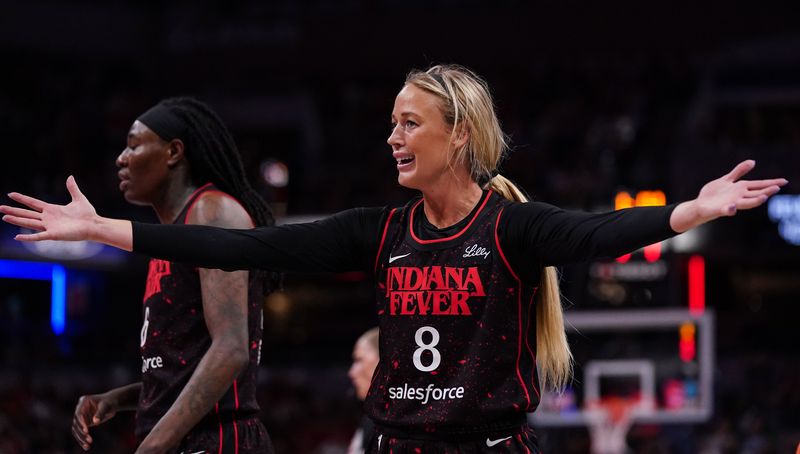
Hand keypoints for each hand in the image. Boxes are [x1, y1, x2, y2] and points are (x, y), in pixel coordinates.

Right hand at [1, 175, 96, 241]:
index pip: (33, 203)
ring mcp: (50, 227)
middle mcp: (48, 218)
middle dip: (13, 210)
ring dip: (17, 220)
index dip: (22, 199)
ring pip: (29, 223)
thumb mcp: (79, 198)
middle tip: (0, 208)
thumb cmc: (88, 214)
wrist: (94, 225)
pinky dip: (28, 237)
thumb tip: (70, 177)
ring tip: (4, 217)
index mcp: (52, 209)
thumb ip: (72, 188)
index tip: (10, 194)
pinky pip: (38, 236)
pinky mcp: (54, 235)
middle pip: (27, 213)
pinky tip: (17, 237)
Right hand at [71, 392, 118, 450]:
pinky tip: (86, 447)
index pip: (79, 414)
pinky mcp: (84, 423)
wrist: (112, 403)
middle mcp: (79, 409)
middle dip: (81, 432)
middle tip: (88, 439)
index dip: (81, 423)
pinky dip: (83, 440)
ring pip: (76, 430)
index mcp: (83, 402)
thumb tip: (96, 422)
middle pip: (76, 423)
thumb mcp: (106, 406)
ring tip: (87, 445)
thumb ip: (100, 413)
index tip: (86, 431)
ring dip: (81, 438)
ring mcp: (81, 417)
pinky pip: (80, 433)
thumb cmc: (109, 402)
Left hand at [670, 160, 787, 231]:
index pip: (759, 185)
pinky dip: (730, 209)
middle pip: (756, 193)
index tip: (784, 181)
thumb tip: (753, 162)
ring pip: (745, 203)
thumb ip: (739, 172)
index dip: (771, 183)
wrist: (700, 205)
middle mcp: (738, 197)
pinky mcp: (720, 210)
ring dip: (754, 201)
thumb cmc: (714, 194)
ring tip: (763, 197)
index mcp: (741, 189)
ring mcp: (730, 203)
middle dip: (766, 191)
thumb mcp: (727, 180)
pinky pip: (726, 210)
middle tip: (778, 188)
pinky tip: (732, 207)